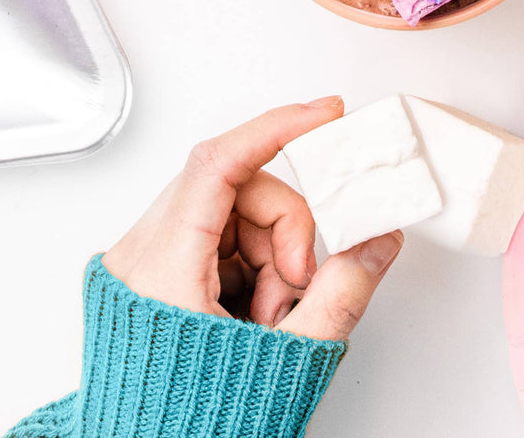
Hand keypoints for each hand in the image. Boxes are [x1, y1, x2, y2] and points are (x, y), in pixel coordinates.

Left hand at [102, 96, 402, 341]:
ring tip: (275, 313)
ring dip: (276, 253)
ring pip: (237, 210)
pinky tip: (260, 307)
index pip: (218, 165)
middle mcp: (145, 253)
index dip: (275, 130)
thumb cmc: (192, 421)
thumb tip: (378, 240)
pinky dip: (259, 261)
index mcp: (160, 268)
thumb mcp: (284, 359)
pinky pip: (226, 234)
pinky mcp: (165, 265)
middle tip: (301, 281)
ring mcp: (152, 258)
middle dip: (288, 229)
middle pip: (237, 189)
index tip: (322, 114)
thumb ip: (340, 295)